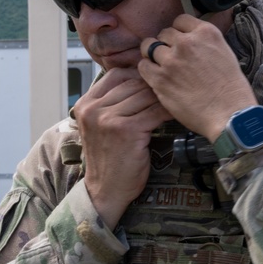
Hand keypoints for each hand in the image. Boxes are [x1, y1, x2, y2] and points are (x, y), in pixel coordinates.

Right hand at [73, 67, 171, 228]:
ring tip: (176, 98)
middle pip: (132, 83)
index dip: (138, 74)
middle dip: (153, 85)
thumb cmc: (109, 157)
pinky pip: (154, 112)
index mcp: (86, 104)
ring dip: (163, 97)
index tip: (153, 79)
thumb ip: (111, 103)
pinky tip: (175, 113)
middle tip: (172, 87)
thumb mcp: (100, 125)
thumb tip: (141, 78)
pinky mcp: (126, 130)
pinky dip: (167, 111)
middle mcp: (93, 109)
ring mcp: (108, 119)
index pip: (115, 74)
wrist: (106, 189)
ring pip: (144, 96)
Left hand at [138, 15, 256, 140]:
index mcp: (206, 33)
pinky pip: (143, 66)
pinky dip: (147, 70)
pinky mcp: (160, 79)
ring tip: (161, 66)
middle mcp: (187, 43)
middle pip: (164, 33)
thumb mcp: (225, 53)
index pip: (180, 20)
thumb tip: (192, 42)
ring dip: (154, 56)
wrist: (229, 114)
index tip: (179, 41)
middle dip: (166, 44)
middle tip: (171, 57)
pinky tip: (157, 77)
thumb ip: (205, 44)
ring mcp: (171, 60)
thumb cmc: (231, 90)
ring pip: (149, 47)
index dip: (178, 32)